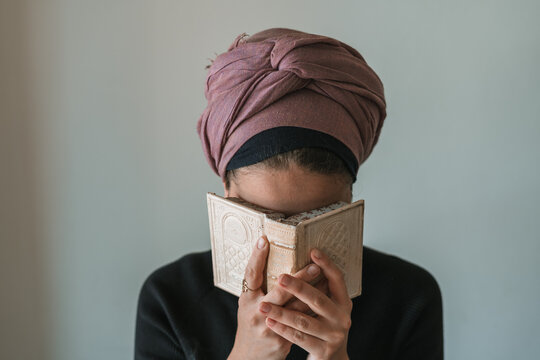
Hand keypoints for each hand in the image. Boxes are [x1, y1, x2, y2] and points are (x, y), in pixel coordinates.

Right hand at [228, 236, 327, 359]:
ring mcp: (268, 328)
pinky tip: (325, 300)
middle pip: (279, 291)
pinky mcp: (280, 341)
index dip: (256, 257)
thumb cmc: (252, 324)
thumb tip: (277, 258)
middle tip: (314, 265)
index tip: (264, 239)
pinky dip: (313, 310)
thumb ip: (261, 286)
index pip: (250, 274)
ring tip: (326, 281)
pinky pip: (302, 323)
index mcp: (246, 300)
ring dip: (313, 293)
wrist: (249, 358)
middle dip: (299, 278)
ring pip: (296, 308)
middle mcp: (255, 313)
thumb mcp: (249, 304)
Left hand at [258, 248, 352, 359]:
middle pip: (318, 299)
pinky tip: (270, 321)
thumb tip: (300, 261)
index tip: (312, 251)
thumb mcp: (327, 308)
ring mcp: (334, 335)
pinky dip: (283, 329)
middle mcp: (342, 317)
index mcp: (343, 301)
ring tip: (263, 306)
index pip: (337, 278)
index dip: (327, 264)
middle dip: (298, 287)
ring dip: (281, 313)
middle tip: (281, 278)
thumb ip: (319, 290)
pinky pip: (299, 338)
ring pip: (304, 321)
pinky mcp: (323, 350)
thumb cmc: (324, 326)